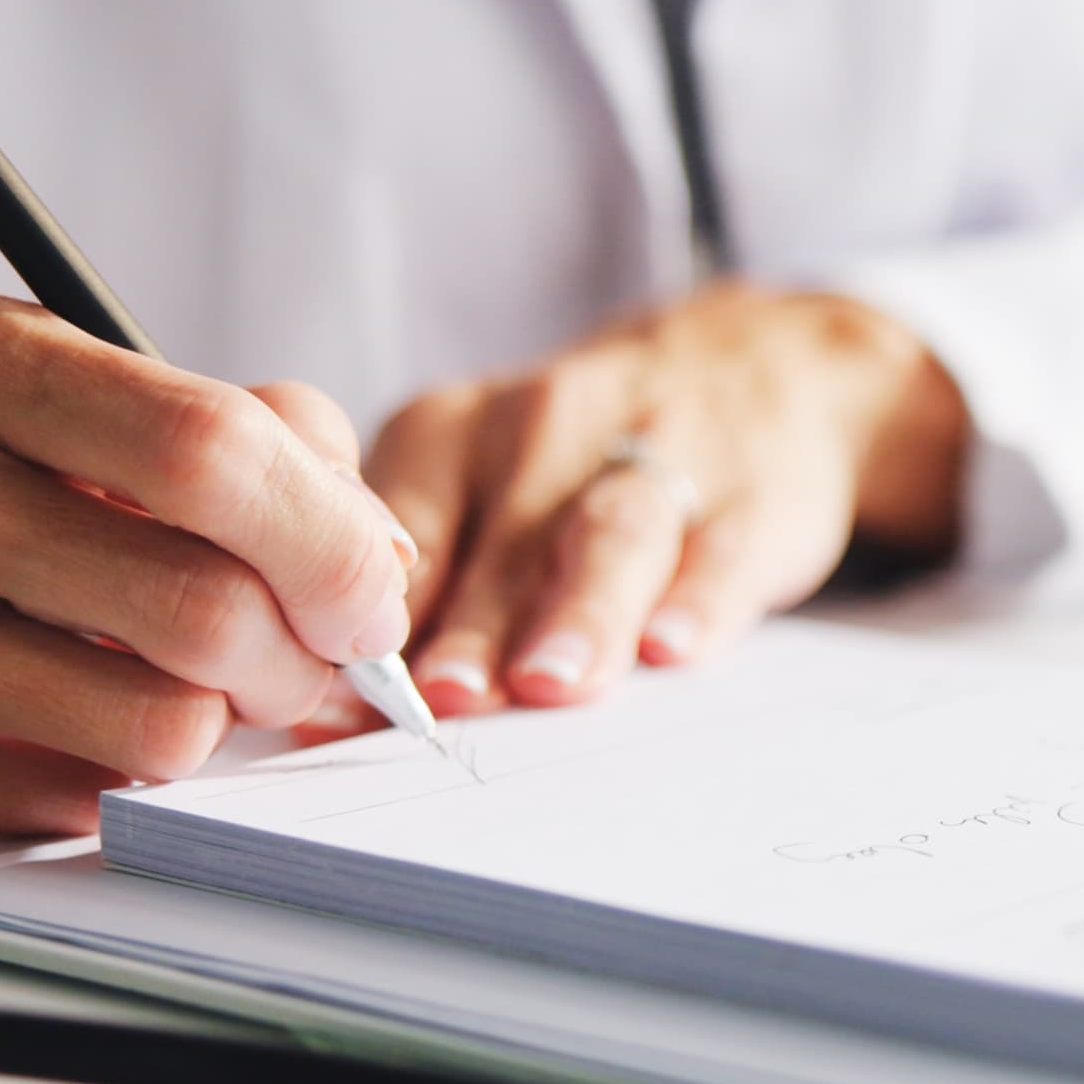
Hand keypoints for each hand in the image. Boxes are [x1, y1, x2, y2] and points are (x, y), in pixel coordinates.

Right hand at [0, 286, 414, 835]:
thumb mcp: (27, 386)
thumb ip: (217, 431)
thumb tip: (375, 548)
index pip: (209, 449)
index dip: (332, 535)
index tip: (368, 587)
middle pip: (202, 604)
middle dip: (303, 655)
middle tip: (308, 661)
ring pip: (153, 725)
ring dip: (218, 725)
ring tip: (192, 690)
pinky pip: (67, 804)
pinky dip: (116, 779)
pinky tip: (79, 729)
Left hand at [362, 284, 965, 720]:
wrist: (753, 367)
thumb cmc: (579, 460)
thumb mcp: (479, 482)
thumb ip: (421, 592)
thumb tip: (330, 716)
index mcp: (451, 435)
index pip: (404, 533)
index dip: (378, 617)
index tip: (353, 695)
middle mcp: (543, 433)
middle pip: (504, 542)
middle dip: (474, 625)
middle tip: (442, 698)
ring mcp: (655, 456)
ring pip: (609, 536)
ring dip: (579, 612)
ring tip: (552, 681)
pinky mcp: (751, 496)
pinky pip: (721, 548)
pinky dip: (698, 599)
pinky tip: (675, 645)